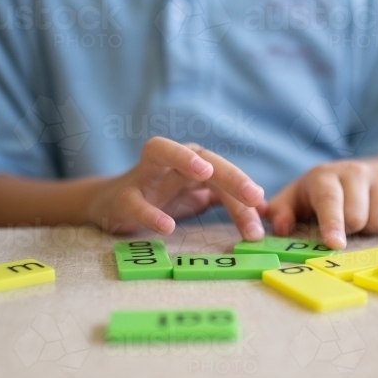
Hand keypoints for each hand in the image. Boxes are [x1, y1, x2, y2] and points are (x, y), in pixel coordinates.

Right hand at [88, 137, 264, 238]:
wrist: (111, 205)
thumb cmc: (162, 198)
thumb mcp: (198, 200)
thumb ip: (229, 203)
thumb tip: (265, 213)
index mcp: (192, 161)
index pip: (223, 172)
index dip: (243, 189)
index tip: (262, 209)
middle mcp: (170, 161)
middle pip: (202, 155)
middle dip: (229, 172)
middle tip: (252, 194)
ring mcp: (143, 175)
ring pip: (158, 151)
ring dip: (182, 157)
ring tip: (205, 172)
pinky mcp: (122, 197)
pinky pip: (134, 201)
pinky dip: (149, 212)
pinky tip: (167, 226)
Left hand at [265, 158, 377, 248]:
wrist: (367, 172)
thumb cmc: (324, 193)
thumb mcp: (298, 199)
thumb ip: (282, 212)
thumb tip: (279, 227)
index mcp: (324, 176)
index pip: (329, 200)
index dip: (332, 224)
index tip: (334, 244)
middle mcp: (355, 171)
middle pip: (358, 216)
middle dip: (352, 231)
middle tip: (348, 226)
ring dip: (373, 229)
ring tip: (364, 220)